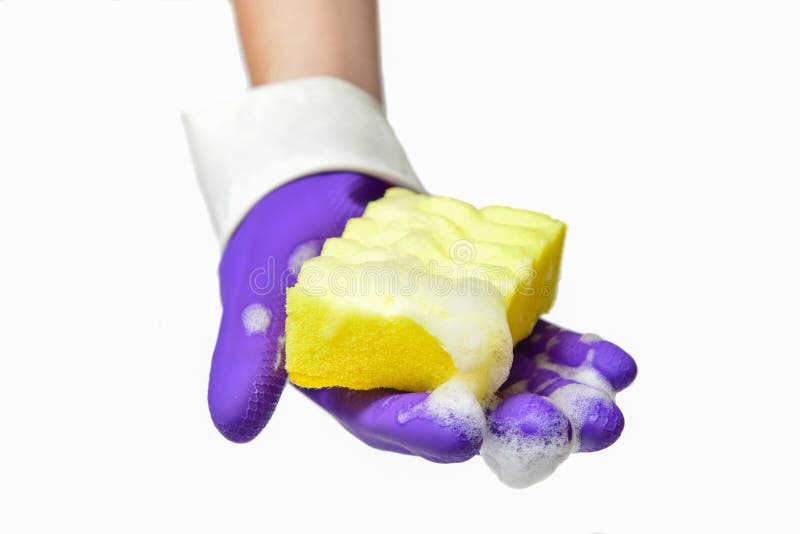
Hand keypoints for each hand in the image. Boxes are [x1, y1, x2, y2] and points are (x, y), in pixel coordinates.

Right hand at [208, 171, 636, 478]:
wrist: (317, 201)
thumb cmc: (278, 254)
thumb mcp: (252, 305)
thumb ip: (246, 362)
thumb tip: (233, 424)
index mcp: (357, 394)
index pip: (393, 423)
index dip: (426, 430)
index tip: (462, 429)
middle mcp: (413, 383)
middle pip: (474, 416)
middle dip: (526, 423)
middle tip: (578, 428)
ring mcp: (456, 352)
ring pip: (516, 384)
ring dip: (565, 393)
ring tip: (611, 397)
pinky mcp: (484, 316)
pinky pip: (533, 339)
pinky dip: (570, 349)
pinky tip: (613, 360)